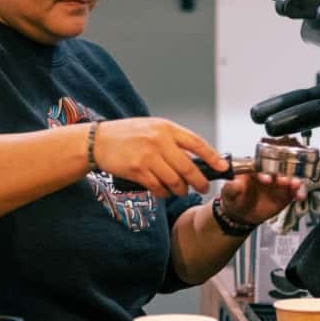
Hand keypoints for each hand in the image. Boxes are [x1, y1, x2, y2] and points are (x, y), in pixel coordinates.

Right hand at [91, 117, 221, 195]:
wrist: (98, 141)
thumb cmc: (126, 134)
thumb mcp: (153, 128)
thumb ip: (173, 140)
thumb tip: (196, 157)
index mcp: (166, 128)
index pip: (196, 143)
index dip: (212, 157)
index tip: (222, 166)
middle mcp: (158, 141)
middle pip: (188, 167)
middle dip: (199, 181)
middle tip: (203, 187)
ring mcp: (148, 156)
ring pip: (175, 180)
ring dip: (181, 189)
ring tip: (181, 190)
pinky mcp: (137, 170)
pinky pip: (158, 187)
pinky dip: (164, 192)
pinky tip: (163, 191)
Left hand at [217, 171, 307, 226]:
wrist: (241, 213)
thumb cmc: (235, 197)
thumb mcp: (230, 192)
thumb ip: (232, 187)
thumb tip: (233, 183)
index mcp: (255, 168)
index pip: (262, 166)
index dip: (265, 171)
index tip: (267, 179)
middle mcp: (269, 172)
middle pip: (280, 169)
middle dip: (283, 174)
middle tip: (285, 181)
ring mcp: (279, 183)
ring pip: (290, 178)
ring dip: (294, 181)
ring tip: (295, 186)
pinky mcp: (286, 193)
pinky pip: (295, 191)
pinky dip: (299, 192)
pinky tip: (300, 196)